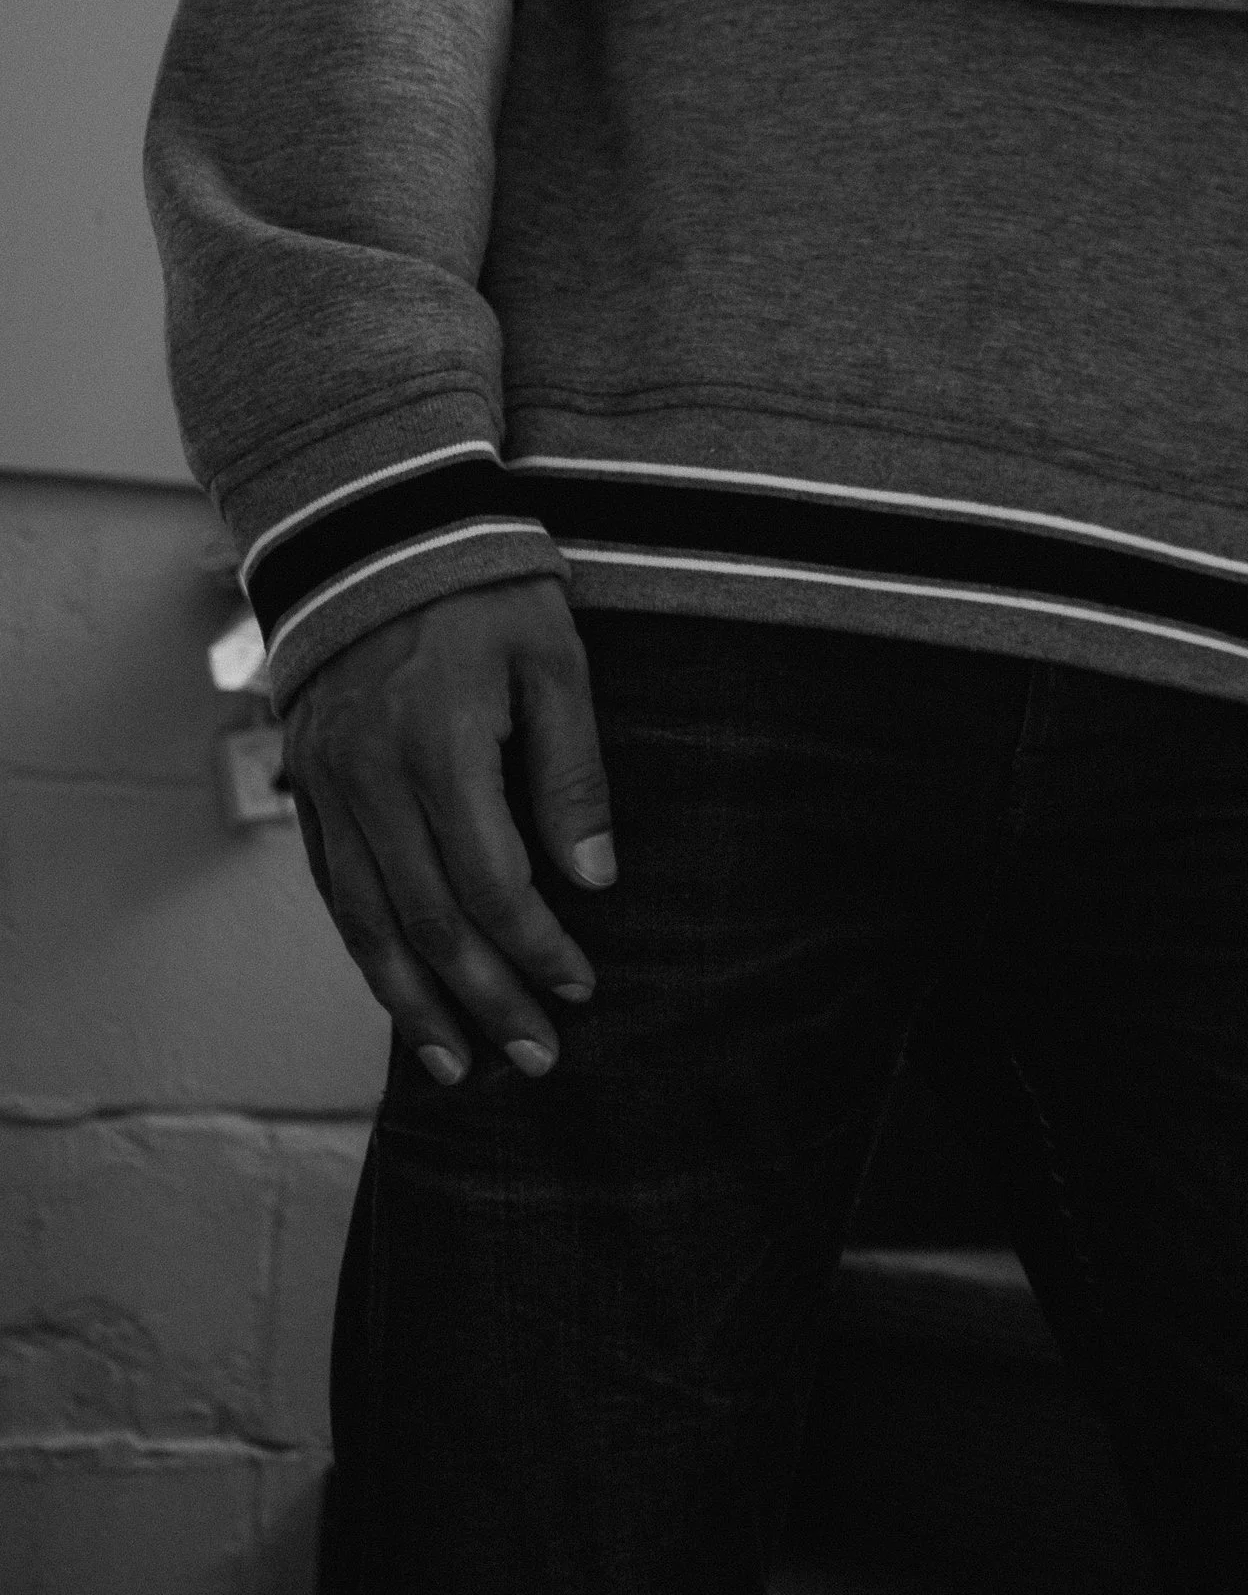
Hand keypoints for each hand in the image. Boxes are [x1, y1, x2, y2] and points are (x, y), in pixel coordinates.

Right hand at [283, 575, 614, 1086]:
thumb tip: (594, 881)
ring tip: (458, 1064)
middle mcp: (370, 776)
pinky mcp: (308, 781)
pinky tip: (400, 992)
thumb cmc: (489, 588)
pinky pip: (334, 888)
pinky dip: (368, 950)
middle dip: (484, 1001)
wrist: (380, 530)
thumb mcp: (555, 659)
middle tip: (537, 1057)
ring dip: (414, 1002)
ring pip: (367, 922)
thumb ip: (571, 770)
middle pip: (428, 921)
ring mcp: (328, 783)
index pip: (491, 884)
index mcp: (437, 743)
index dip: (536, 949)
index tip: (581, 988)